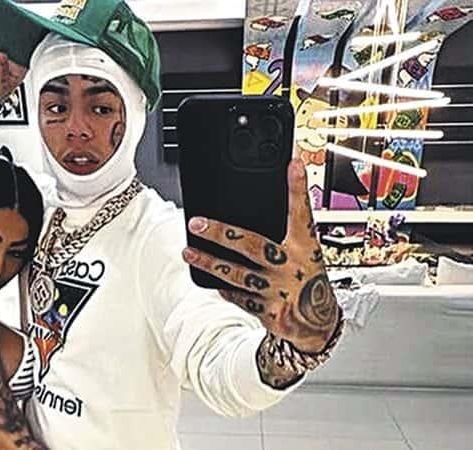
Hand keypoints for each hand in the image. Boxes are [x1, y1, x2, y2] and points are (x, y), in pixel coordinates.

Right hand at [0, 32, 27, 112]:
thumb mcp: (0, 85)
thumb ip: (1, 70)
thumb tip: (2, 55)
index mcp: (19, 67)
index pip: (23, 54)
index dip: (20, 46)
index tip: (16, 41)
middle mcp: (10, 58)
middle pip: (11, 43)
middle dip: (8, 37)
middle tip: (2, 34)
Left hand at [182, 159, 338, 352]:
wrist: (319, 322)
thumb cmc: (308, 277)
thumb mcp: (306, 252)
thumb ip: (285, 232)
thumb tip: (255, 206)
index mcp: (306, 247)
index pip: (302, 213)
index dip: (298, 188)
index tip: (293, 164)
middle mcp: (293, 266)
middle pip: (252, 245)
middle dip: (221, 233)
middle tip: (195, 223)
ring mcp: (279, 290)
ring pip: (237, 274)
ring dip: (209, 263)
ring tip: (188, 252)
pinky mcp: (269, 311)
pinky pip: (239, 297)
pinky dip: (224, 288)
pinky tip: (210, 279)